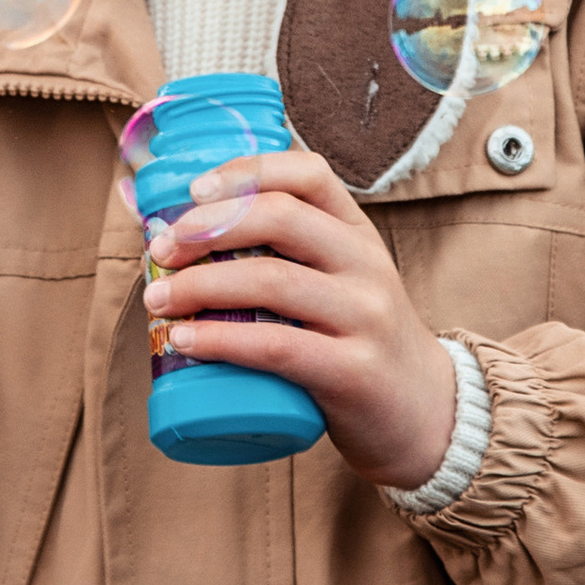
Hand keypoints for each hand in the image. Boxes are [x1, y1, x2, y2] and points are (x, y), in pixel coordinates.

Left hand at [141, 147, 456, 489]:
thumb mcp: (340, 283)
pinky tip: (185, 340)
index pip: (308, 174)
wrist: (425, 413)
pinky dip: (221, 339)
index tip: (192, 190)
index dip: (246, 171)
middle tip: (161, 250)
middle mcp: (367, 264)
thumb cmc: (358, 342)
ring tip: (158, 299)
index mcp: (358, 233)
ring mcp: (365, 317)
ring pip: (271, 280)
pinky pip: (276, 346)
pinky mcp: (354, 371)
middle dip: (207, 227)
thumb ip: (285, 257)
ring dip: (200, 284)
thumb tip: (178, 235)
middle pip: (280, 218)